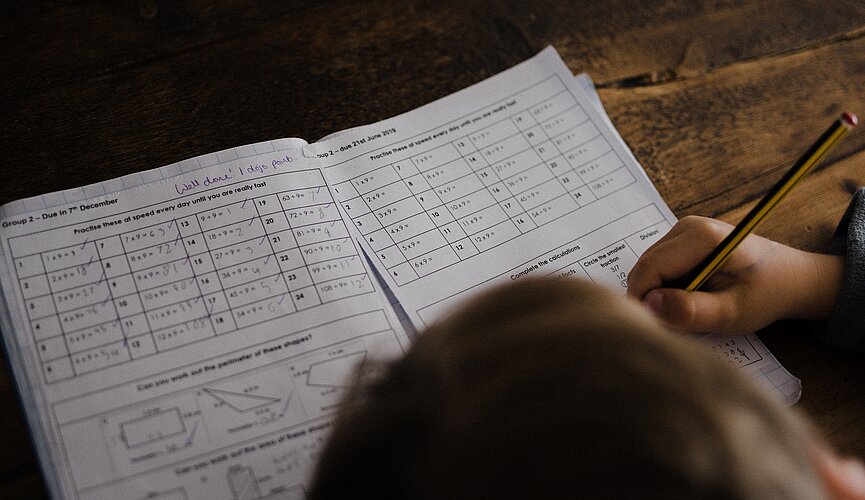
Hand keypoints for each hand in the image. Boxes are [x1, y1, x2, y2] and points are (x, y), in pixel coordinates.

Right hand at [627, 216, 843, 333]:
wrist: (791, 278)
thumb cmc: (767, 295)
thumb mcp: (732, 313)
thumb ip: (691, 311)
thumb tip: (649, 306)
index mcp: (701, 237)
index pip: (648, 269)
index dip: (644, 301)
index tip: (658, 328)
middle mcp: (687, 226)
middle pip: (645, 268)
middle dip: (653, 299)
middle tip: (680, 322)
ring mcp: (683, 230)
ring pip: (649, 270)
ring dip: (661, 295)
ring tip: (693, 307)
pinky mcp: (682, 240)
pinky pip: (659, 268)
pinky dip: (667, 288)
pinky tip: (693, 296)